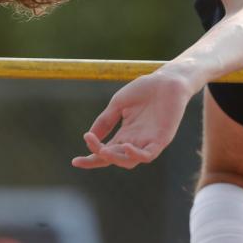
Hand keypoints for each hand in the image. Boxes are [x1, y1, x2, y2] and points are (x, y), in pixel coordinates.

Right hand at [71, 71, 194, 169]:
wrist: (167, 80)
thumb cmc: (145, 90)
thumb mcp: (118, 104)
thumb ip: (105, 121)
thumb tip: (89, 137)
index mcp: (125, 134)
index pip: (106, 151)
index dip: (91, 159)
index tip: (75, 161)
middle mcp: (135, 141)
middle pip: (114, 159)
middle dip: (99, 157)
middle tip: (90, 144)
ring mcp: (148, 142)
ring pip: (129, 161)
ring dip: (115, 158)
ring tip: (103, 150)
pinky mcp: (161, 139)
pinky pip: (148, 155)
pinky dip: (137, 155)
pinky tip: (127, 147)